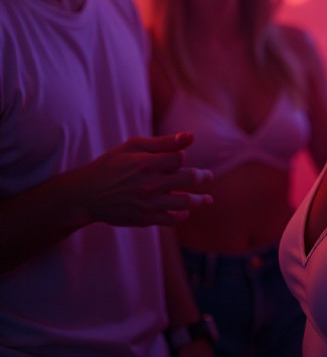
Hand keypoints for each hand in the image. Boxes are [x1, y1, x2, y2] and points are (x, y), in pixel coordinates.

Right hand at [74, 132, 212, 227]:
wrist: (86, 194)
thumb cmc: (111, 165)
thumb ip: (163, 142)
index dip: (183, 157)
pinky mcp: (144, 219)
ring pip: (184, 202)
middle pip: (188, 179)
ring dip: (200, 201)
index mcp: (147, 163)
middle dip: (203, 176)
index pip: (180, 158)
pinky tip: (185, 211)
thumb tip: (190, 137)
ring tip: (208, 200)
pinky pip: (169, 219)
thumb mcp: (133, 147)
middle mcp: (150, 184)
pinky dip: (181, 216)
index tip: (181, 159)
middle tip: (209, 176)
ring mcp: (148, 203)